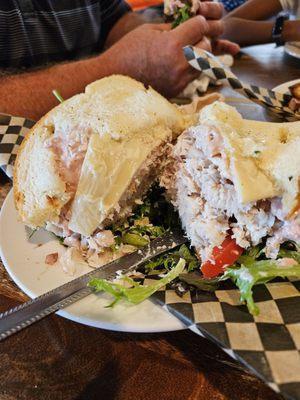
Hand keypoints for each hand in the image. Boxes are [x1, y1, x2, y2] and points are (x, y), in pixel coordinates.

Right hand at [103, 3, 237, 96]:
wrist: (114, 79)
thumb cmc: (128, 51)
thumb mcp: (149, 31)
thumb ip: (172, 28)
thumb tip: (189, 25)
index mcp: (172, 44)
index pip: (200, 27)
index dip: (197, 22)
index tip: (194, 22)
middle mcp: (179, 64)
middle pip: (206, 47)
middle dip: (200, 39)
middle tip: (191, 38)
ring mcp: (179, 80)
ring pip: (202, 64)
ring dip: (196, 56)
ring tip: (183, 52)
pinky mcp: (177, 91)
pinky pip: (191, 77)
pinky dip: (188, 69)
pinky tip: (175, 65)